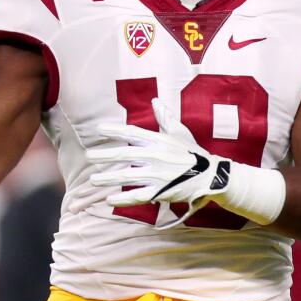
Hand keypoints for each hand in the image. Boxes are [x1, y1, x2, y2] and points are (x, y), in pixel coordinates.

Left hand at [90, 98, 230, 227]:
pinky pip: (138, 196)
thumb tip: (155, 100)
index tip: (99, 129)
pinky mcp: (161, 192)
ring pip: (128, 176)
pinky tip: (109, 199)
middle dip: (105, 155)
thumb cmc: (194, 153)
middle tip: (89, 156)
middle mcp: (156, 156)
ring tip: (93, 179)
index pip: (133, 134)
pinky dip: (123, 199)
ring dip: (108, 178)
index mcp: (159, 141)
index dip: (115, 131)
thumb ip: (165, 118)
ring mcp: (158, 175)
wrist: (211, 175)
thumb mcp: (180, 132)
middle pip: (125, 155)